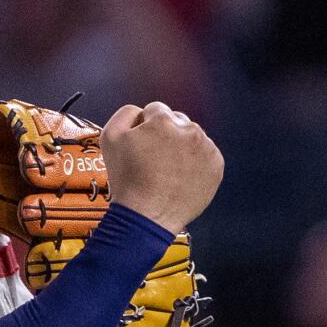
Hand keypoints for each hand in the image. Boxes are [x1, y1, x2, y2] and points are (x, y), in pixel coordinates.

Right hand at [102, 102, 224, 235]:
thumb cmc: (127, 179)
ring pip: (192, 138)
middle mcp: (189, 129)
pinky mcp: (216, 166)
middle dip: (166, 136)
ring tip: (167, 172)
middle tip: (154, 161)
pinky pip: (205, 156)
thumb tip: (141, 111)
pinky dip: (195, 164)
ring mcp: (205, 148)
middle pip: (177, 122)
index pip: (155, 110)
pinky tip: (180, 178)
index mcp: (163, 119)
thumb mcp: (110, 138)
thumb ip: (126, 113)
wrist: (147, 216)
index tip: (142, 147)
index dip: (145, 128)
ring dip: (182, 149)